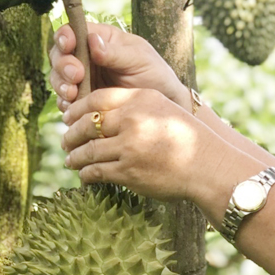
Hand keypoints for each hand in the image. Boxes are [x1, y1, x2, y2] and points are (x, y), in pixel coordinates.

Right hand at [49, 22, 189, 112]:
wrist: (162, 107)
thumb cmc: (155, 75)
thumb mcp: (139, 59)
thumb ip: (115, 53)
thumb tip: (92, 41)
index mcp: (100, 39)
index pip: (73, 31)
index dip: (65, 36)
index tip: (69, 45)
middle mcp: (87, 57)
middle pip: (59, 55)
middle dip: (62, 65)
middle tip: (75, 76)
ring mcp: (82, 79)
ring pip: (58, 78)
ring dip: (61, 85)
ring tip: (73, 94)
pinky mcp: (82, 100)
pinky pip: (65, 101)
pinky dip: (66, 104)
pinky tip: (74, 107)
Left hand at [61, 87, 242, 202]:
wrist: (208, 167)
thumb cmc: (188, 139)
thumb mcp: (164, 109)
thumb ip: (136, 106)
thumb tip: (103, 113)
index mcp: (141, 98)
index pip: (97, 99)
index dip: (78, 109)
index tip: (70, 117)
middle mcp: (133, 119)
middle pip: (87, 124)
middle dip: (71, 134)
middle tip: (66, 140)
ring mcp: (129, 146)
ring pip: (87, 150)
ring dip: (75, 156)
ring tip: (70, 160)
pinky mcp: (128, 171)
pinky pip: (96, 171)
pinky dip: (86, 174)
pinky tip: (84, 175)